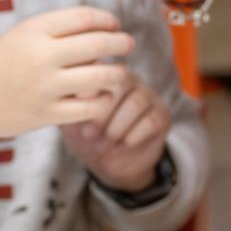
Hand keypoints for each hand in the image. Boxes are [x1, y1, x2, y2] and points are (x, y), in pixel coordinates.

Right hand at [0, 6, 135, 140]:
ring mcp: (45, 86)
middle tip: (129, 44)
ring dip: (119, 74)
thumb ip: (54, 35)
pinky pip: (90, 107)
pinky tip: (103, 97)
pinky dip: (103, 100)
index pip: (84, 17)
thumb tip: (100, 33)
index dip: (107, 19)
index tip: (114, 25)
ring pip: (101, 76)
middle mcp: (41, 55)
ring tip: (121, 73)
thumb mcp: (18, 38)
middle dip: (121, 43)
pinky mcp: (47, 114)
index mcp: (33, 30)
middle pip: (99, 43)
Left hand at [62, 72, 169, 191]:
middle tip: (88, 134)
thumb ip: (69, 104)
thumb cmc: (86, 135)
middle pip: (121, 81)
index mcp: (103, 73)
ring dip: (117, 127)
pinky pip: (150, 120)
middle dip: (102, 112)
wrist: (108, 164)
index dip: (90, 87)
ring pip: (136, 102)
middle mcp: (128, 78)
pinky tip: (123, 144)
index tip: (79, 108)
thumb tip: (71, 89)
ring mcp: (147, 95)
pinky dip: (133, 136)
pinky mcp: (161, 115)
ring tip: (105, 142)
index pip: (100, 67)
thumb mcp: (70, 120)